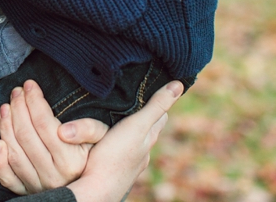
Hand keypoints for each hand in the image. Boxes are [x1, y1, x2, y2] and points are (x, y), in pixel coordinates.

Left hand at [0, 80, 106, 193]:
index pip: (44, 124)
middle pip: (26, 135)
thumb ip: (88, 129)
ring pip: (15, 152)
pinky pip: (8, 178)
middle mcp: (53, 176)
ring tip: (5, 106)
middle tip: (16, 91)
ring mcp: (38, 185)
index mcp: (71, 161)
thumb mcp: (102, 136)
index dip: (34, 101)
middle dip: (18, 108)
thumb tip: (64, 130)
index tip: (29, 85)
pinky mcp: (27, 191)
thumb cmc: (96, 153)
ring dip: (6, 126)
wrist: (94, 181)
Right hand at [66, 81, 183, 201]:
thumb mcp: (137, 125)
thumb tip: (179, 84)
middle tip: (140, 102)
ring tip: (124, 122)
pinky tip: (110, 147)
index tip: (161, 90)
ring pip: (134, 144)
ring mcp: (129, 164)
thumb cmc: (116, 156)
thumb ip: (156, 106)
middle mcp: (142, 153)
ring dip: (130, 133)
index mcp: (148, 138)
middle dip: (146, 117)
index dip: (161, 103)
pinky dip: (118, 146)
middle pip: (148, 131)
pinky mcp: (114, 171)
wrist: (97, 190)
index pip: (160, 116)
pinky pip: (119, 154)